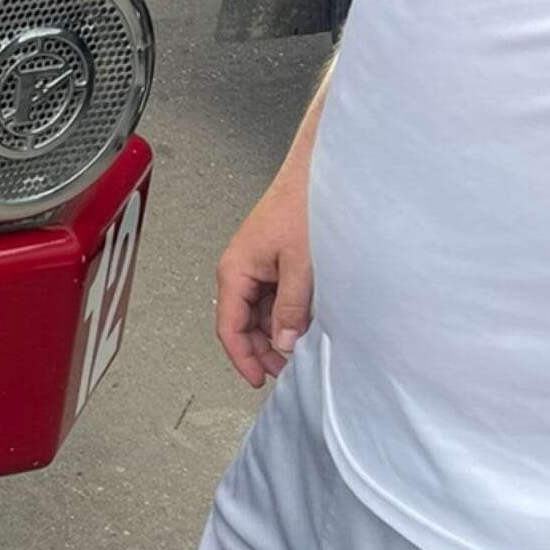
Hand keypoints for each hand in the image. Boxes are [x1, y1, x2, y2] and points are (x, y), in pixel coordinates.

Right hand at [216, 172, 312, 388]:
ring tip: (301, 345)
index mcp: (235, 271)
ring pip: (261, 313)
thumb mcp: (300, 264)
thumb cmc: (303, 203)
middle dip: (262, 349)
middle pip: (243, 324)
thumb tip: (283, 341)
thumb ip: (291, 307)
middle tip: (284, 369)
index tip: (259, 379)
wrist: (319, 171)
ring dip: (278, 331)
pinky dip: (288, 313)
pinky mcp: (275, 262)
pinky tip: (306, 320)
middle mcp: (241, 270)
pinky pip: (276, 298)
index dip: (243, 358)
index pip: (229, 328)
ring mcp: (258, 267)